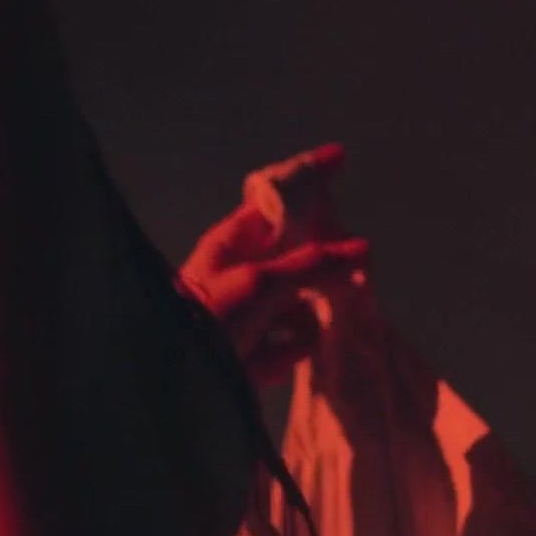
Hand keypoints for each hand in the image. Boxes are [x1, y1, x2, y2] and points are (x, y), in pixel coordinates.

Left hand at [179, 144, 368, 385]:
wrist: (174, 378)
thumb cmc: (209, 317)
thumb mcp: (260, 282)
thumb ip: (311, 264)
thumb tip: (361, 248)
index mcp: (235, 241)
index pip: (277, 201)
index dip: (307, 180)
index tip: (340, 157)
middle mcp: (245, 270)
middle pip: (301, 256)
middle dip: (318, 273)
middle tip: (334, 282)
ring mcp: (253, 310)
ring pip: (304, 305)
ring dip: (298, 324)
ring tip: (276, 334)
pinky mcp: (258, 348)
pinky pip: (293, 343)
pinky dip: (282, 354)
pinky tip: (262, 362)